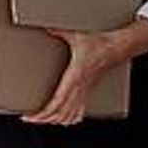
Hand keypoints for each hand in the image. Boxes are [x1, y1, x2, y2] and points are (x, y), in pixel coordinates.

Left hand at [21, 18, 147, 125]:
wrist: (117, 48)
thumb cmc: (100, 43)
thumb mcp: (77, 36)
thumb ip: (60, 32)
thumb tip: (47, 27)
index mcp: (74, 78)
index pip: (57, 103)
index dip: (43, 113)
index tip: (31, 116)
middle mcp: (79, 88)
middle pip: (60, 114)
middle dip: (44, 119)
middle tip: (30, 118)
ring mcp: (85, 91)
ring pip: (70, 115)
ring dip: (56, 120)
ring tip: (42, 119)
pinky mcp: (88, 90)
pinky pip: (79, 110)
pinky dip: (70, 118)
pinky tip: (64, 120)